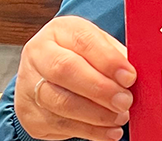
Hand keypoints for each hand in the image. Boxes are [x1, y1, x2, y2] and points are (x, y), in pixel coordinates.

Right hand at [14, 16, 135, 140]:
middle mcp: (38, 54)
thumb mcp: (100, 46)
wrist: (48, 74)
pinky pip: (58, 125)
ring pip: (60, 102)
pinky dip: (88, 130)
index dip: (108, 60)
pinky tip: (107, 131)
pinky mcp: (28, 112)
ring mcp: (28, 84)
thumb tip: (133, 75)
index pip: (83, 41)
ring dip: (96, 115)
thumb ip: (116, 56)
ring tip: (119, 117)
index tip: (130, 77)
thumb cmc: (82, 56)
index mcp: (60, 30)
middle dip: (100, 89)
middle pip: (64, 70)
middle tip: (125, 101)